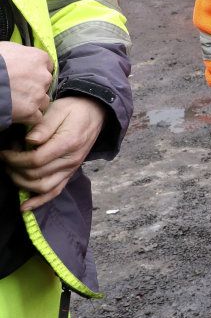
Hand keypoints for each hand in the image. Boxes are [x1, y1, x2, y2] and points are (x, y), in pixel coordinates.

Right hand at [0, 43, 52, 126]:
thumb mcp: (7, 49)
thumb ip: (20, 54)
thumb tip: (19, 57)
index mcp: (39, 58)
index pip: (47, 66)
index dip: (36, 72)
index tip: (27, 76)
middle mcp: (44, 77)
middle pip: (45, 84)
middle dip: (34, 88)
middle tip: (18, 90)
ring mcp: (38, 95)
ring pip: (43, 101)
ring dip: (33, 103)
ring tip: (17, 102)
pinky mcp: (30, 112)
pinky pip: (37, 117)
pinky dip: (29, 117)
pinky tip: (17, 114)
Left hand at [2, 96, 106, 210]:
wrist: (95, 113)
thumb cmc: (74, 110)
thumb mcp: (58, 110)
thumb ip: (44, 126)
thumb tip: (29, 140)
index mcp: (68, 143)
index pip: (36, 160)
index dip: (15, 159)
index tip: (4, 153)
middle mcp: (71, 160)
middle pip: (36, 175)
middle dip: (15, 170)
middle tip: (5, 159)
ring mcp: (71, 169)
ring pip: (43, 187)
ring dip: (22, 184)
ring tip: (11, 172)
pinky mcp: (70, 173)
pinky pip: (55, 192)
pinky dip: (39, 201)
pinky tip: (24, 207)